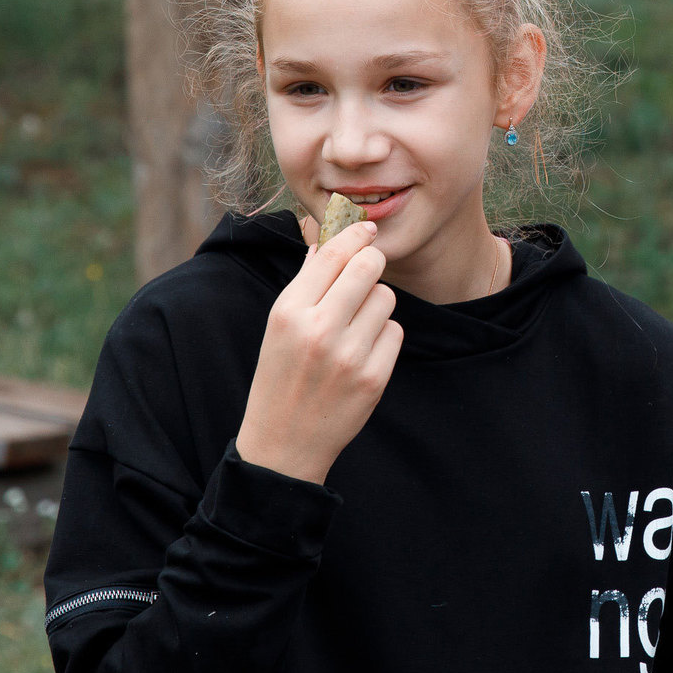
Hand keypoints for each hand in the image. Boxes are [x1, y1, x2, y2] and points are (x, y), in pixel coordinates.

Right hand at [233, 218, 402, 484]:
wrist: (284, 444)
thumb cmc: (280, 377)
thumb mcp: (277, 327)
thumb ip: (305, 284)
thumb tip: (327, 241)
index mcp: (288, 313)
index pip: (333, 254)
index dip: (354, 234)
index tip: (365, 229)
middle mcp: (319, 330)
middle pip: (368, 267)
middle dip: (372, 261)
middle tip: (368, 268)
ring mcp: (349, 356)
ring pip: (386, 298)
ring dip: (376, 303)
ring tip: (355, 323)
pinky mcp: (374, 378)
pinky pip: (395, 331)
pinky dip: (383, 335)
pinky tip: (363, 350)